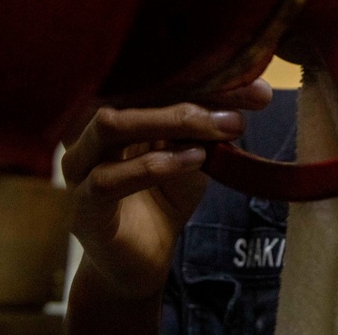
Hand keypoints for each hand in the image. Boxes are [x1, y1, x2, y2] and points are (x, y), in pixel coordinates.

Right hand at [62, 80, 271, 299]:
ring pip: (111, 124)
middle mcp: (88, 130)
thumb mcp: (195, 151)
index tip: (254, 87)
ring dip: (171, 121)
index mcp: (116, 108)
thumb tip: (257, 91)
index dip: (203, 77)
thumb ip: (212, 123)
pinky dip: (156, 164)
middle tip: (241, 106)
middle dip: (192, 94)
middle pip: (130, 92)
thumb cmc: (164, 196)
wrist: (142, 260)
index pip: (153, 79)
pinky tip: (194, 160)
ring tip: (219, 130)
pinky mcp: (82, 207)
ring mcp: (80, 167)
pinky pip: (108, 178)